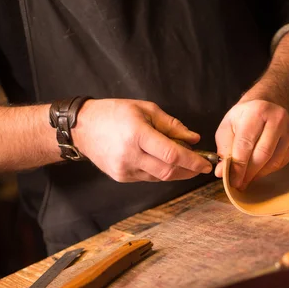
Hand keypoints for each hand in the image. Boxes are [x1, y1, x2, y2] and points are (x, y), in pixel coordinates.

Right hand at [73, 99, 211, 181]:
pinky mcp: (121, 177)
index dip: (193, 161)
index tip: (206, 163)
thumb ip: (171, 125)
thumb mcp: (145, 109)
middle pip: (169, 171)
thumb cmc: (114, 113)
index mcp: (137, 134)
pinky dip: (161, 172)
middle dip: (189, 170)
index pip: (172, 154)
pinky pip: (148, 177)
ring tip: (187, 164)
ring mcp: (125, 169)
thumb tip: (193, 139)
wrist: (82, 128)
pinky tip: (167, 164)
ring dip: (177, 173)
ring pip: (160, 177)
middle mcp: (130, 155)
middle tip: (202, 166)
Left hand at [215, 99, 288, 189]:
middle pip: (262, 154)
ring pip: (274, 161)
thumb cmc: (243, 119)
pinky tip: (258, 172)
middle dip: (249, 173)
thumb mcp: (227, 127)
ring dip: (258, 174)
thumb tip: (221, 173)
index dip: (238, 167)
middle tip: (239, 184)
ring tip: (247, 180)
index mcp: (256, 112)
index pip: (246, 144)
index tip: (232, 181)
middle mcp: (277, 118)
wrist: (264, 107)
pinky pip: (282, 162)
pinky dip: (268, 171)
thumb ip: (224, 150)